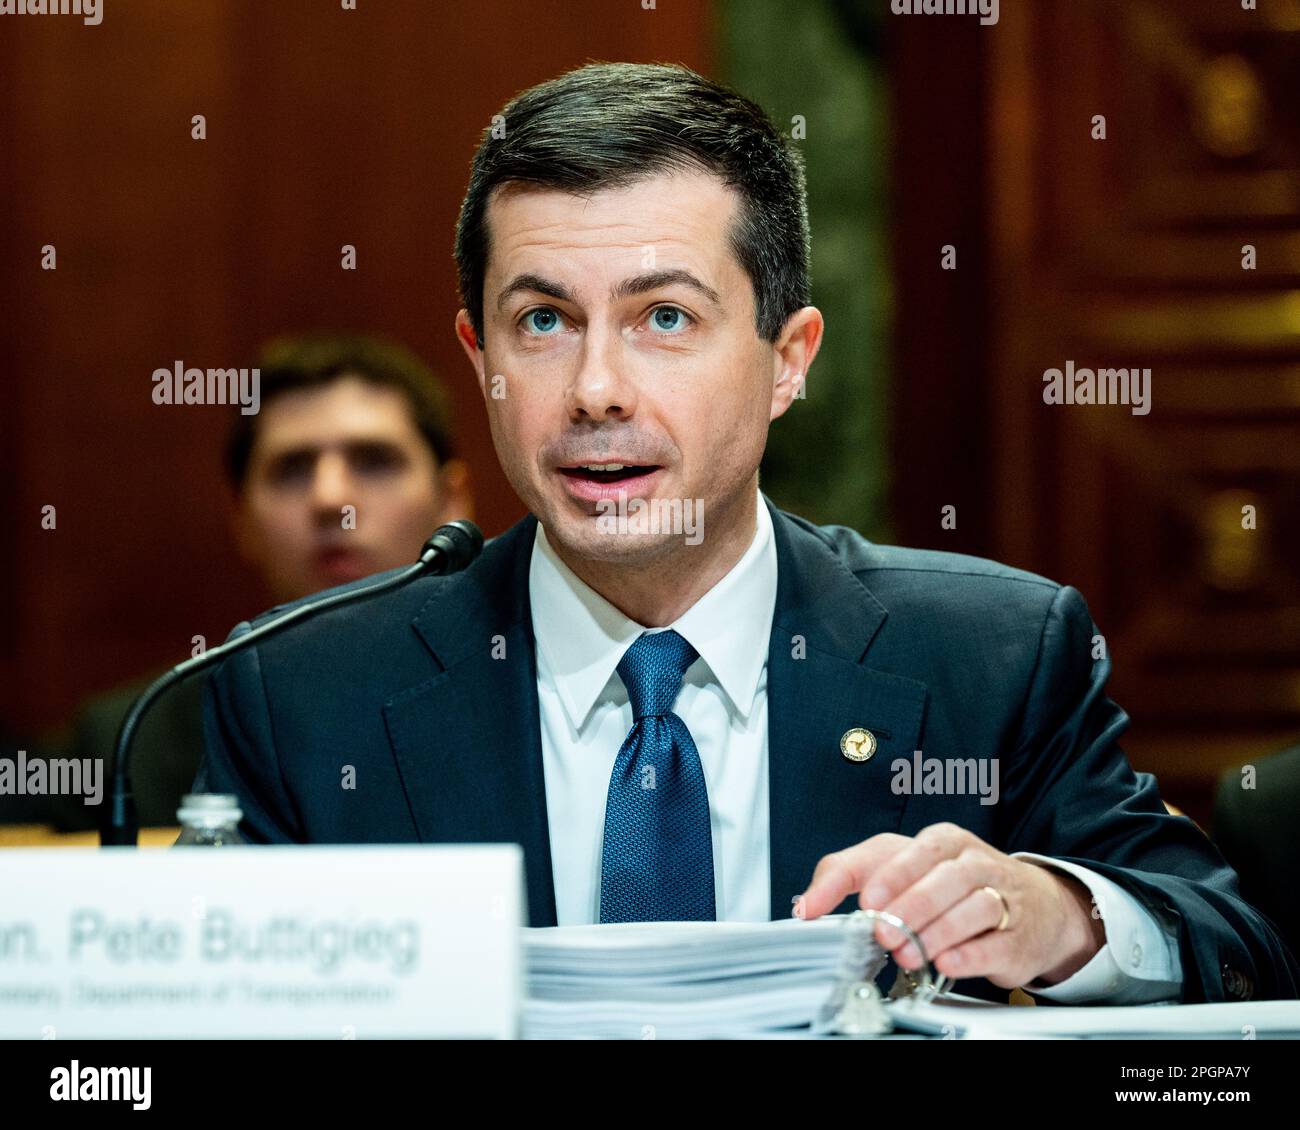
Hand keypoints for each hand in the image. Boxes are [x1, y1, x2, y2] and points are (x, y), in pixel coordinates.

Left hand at [794, 823, 1105, 989]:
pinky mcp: (1017, 934)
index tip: (866, 899)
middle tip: (884, 930)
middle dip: (911, 906)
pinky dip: (970, 953)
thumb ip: (849, 875)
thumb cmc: (953, 882)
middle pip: (944, 877)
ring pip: (973, 906)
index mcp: (941, 841)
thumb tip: (807, 902)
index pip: (911, 851)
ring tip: (908, 952)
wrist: (1033, 906)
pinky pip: (996, 941)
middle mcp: (973, 863)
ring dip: (936, 932)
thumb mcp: (899, 865)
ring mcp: (1001, 897)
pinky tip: (947, 960)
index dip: (889, 875)